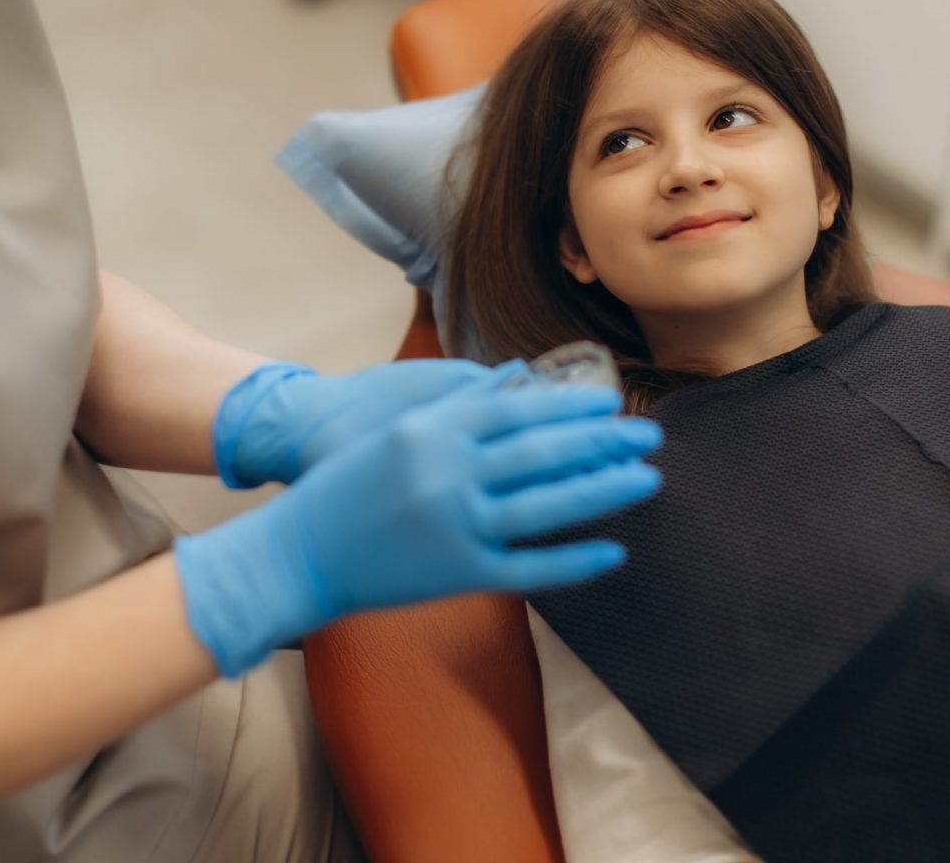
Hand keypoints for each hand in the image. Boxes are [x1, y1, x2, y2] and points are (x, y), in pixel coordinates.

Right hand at [175, 378, 662, 676]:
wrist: (300, 551)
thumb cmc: (346, 483)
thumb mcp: (399, 428)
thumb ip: (459, 402)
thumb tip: (515, 374)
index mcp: (433, 430)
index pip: (518, 409)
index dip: (570, 406)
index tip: (610, 403)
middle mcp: (450, 473)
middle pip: (543, 452)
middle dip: (603, 441)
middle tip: (649, 434)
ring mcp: (457, 525)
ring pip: (547, 506)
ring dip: (604, 491)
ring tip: (647, 480)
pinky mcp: (459, 574)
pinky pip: (530, 568)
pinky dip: (574, 560)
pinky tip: (612, 551)